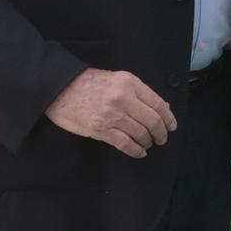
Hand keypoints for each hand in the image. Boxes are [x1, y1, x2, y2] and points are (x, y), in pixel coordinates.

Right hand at [46, 67, 176, 159]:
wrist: (58, 88)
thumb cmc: (87, 82)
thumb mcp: (116, 79)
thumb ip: (138, 92)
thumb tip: (161, 107)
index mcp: (129, 82)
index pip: (158, 103)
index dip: (168, 118)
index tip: (171, 126)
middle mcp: (123, 98)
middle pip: (152, 121)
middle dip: (161, 133)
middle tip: (162, 138)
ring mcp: (112, 115)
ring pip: (140, 134)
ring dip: (148, 142)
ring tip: (149, 144)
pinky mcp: (100, 130)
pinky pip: (125, 144)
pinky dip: (136, 150)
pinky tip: (139, 152)